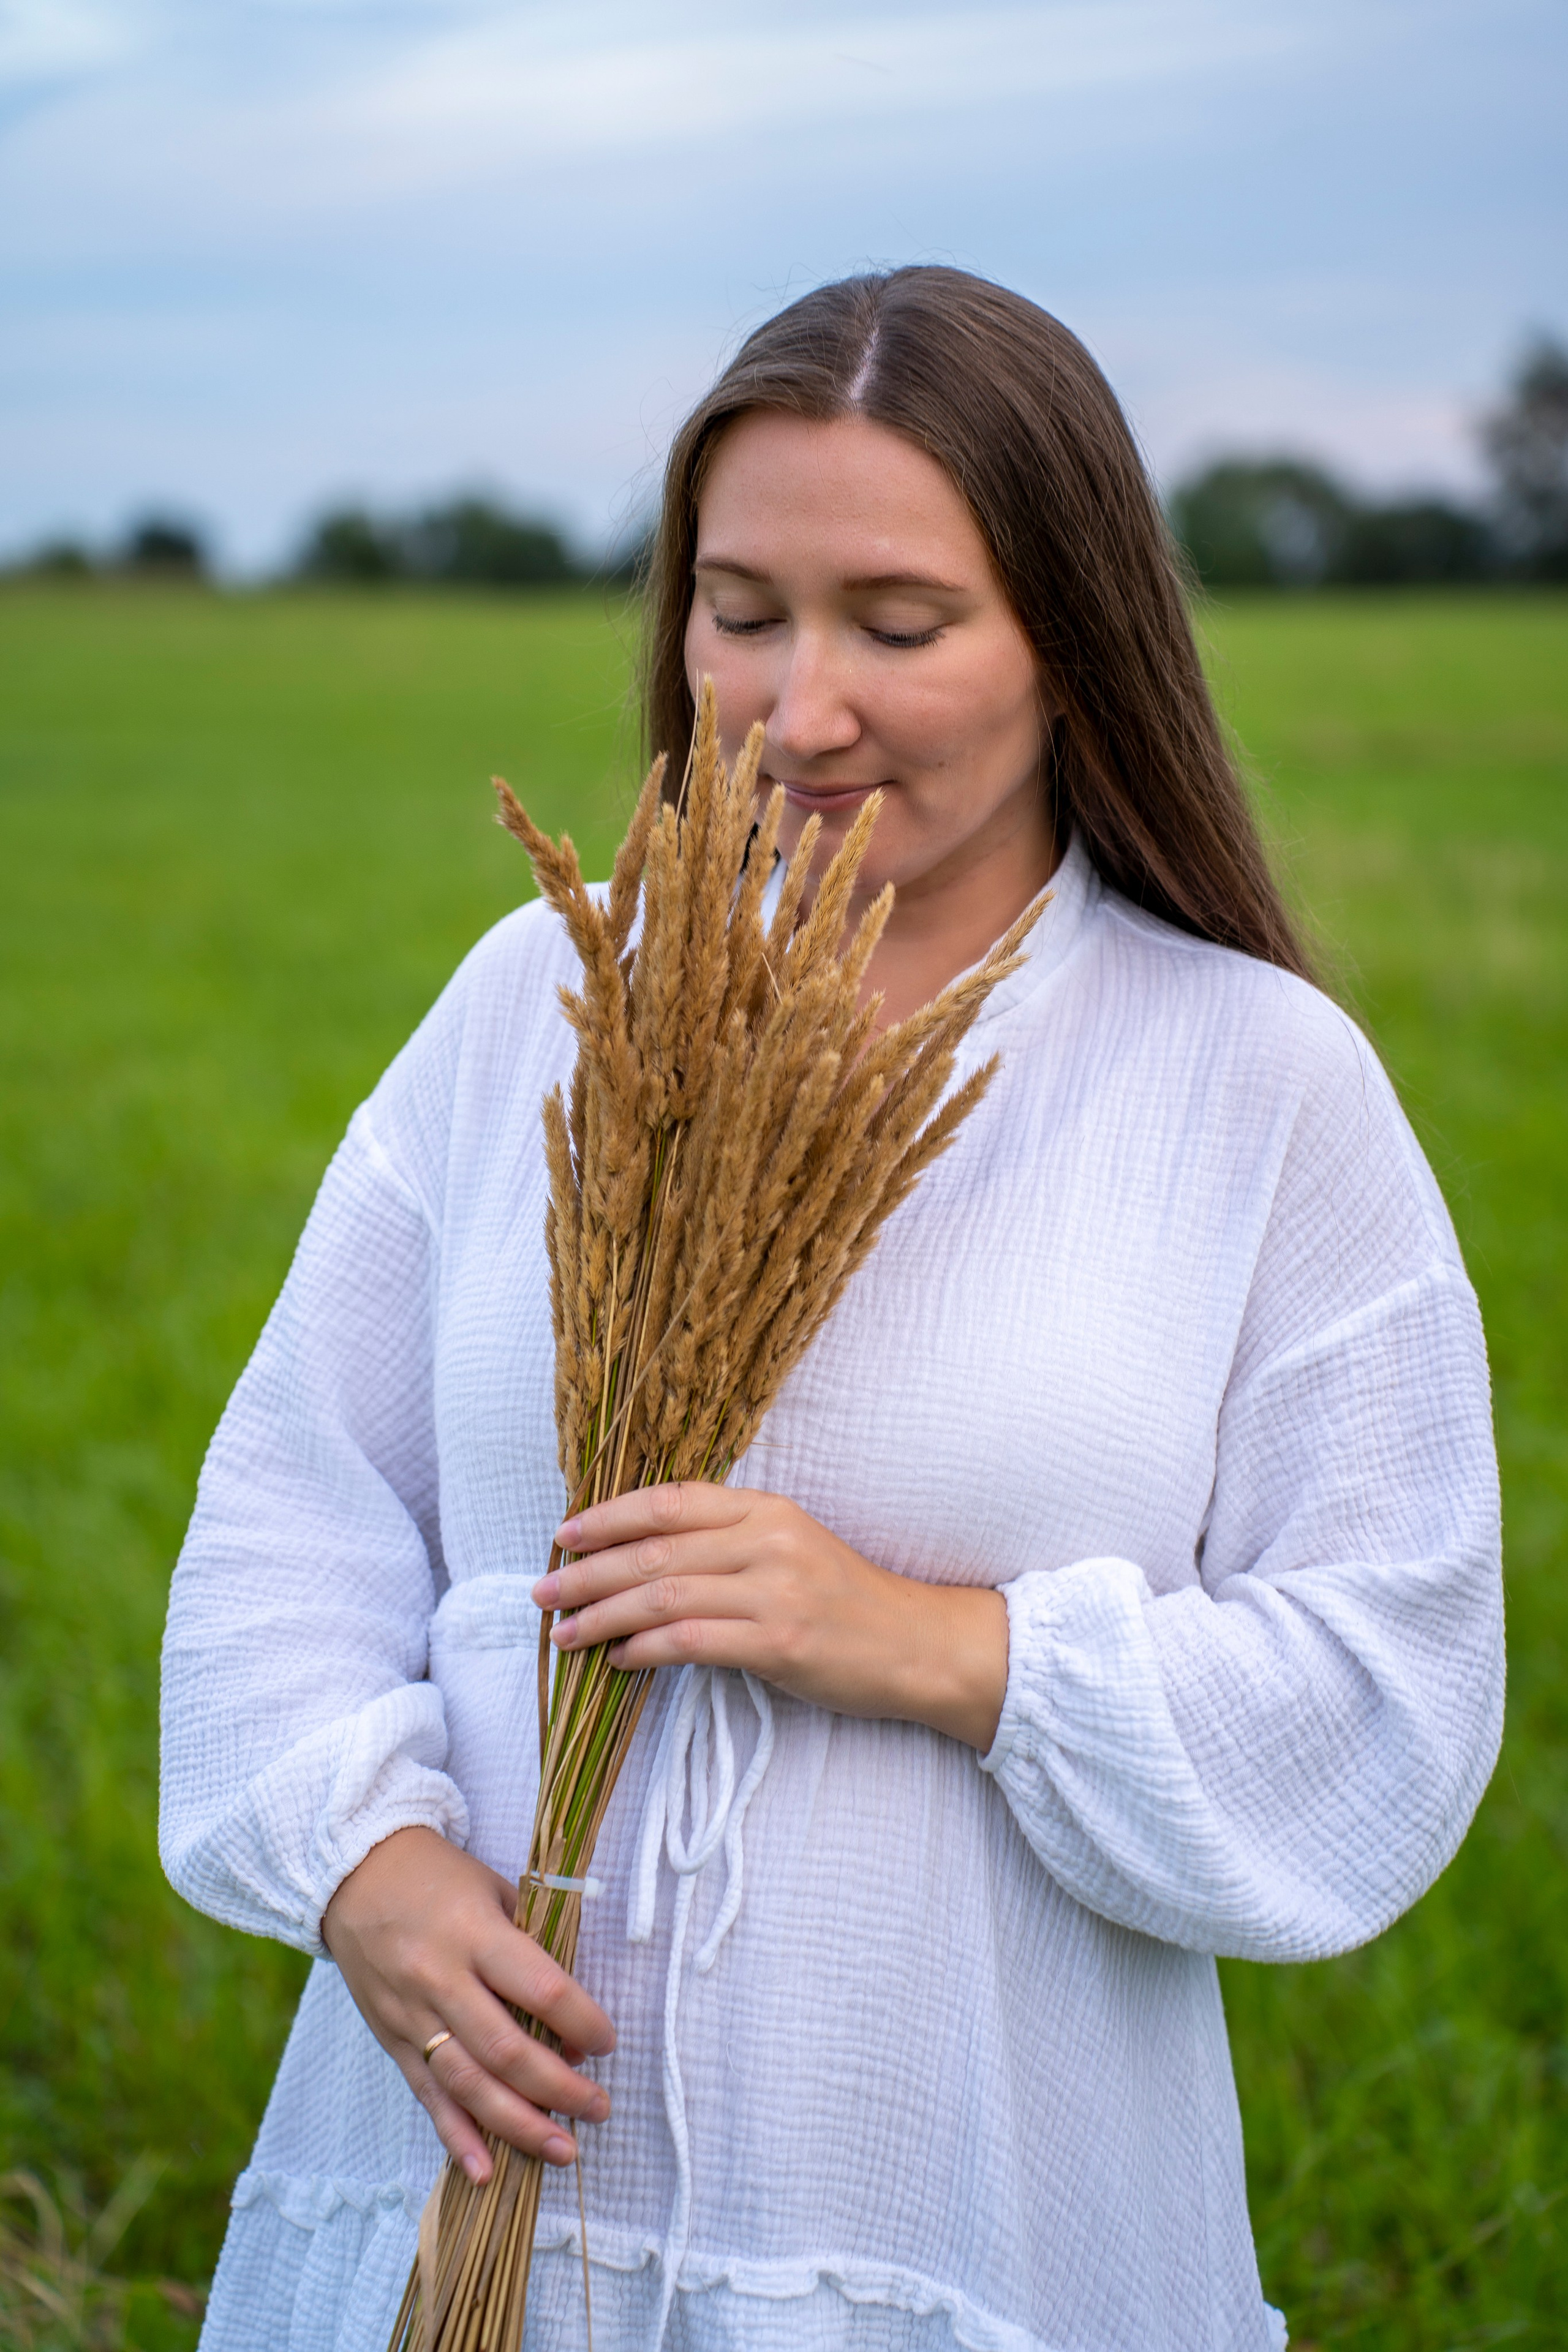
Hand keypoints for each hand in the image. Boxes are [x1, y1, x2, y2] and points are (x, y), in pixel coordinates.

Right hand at [321, 1826, 614, 2184]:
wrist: (353, 1874)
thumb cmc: (438, 1877)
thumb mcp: (496, 1890)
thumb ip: (533, 1949)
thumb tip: (568, 2028)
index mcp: (475, 1934)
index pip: (541, 1991)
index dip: (584, 2022)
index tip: (608, 2042)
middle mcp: (441, 1980)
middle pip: (506, 2051)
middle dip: (559, 2089)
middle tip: (599, 2109)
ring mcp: (411, 2015)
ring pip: (468, 2085)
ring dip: (518, 2126)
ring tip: (562, 2150)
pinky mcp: (391, 2040)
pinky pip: (427, 2096)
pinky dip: (456, 2136)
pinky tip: (485, 2170)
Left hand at [535, 1484, 1007, 1751]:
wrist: (916, 1644)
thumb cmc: (845, 1602)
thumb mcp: (790, 1549)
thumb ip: (727, 1542)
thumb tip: (643, 1557)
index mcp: (766, 1508)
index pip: (671, 1500)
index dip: (610, 1515)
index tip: (564, 1534)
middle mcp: (768, 1540)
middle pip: (655, 1550)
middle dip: (588, 1571)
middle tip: (543, 1591)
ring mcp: (775, 1590)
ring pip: (663, 1595)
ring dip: (602, 1615)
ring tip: (564, 1634)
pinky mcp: (779, 1642)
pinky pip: (690, 1640)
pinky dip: (643, 1650)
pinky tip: (618, 1660)